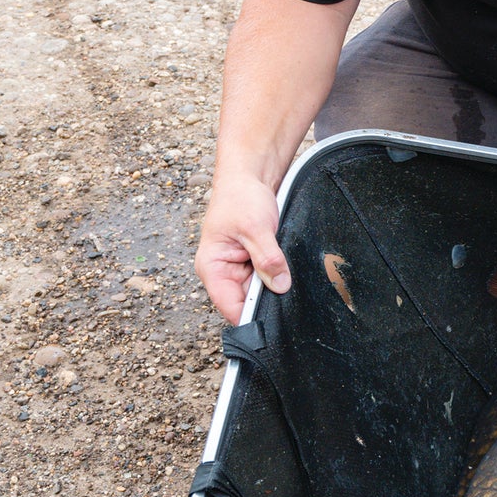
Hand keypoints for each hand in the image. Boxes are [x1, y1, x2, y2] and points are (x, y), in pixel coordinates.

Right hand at [196, 172, 291, 321]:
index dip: (250, 316)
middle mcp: (223, 273)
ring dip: (273, 284)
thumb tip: (279, 285)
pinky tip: (283, 265)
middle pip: (247, 302)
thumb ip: (267, 258)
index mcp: (211, 267)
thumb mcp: (256, 227)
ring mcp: (239, 269)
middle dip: (266, 299)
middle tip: (284, 288)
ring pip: (260, 292)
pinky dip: (278, 274)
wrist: (249, 177)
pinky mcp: (254, 264)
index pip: (230, 306)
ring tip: (282, 269)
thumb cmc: (240, 197)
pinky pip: (268, 279)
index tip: (273, 318)